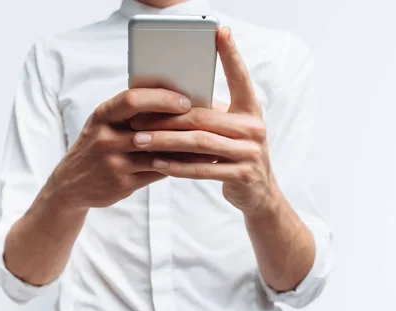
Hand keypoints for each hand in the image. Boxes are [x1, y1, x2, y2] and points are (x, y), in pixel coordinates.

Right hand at [45, 88, 193, 209]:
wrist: (72, 185)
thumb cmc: (98, 146)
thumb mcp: (105, 124)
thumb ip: (131, 113)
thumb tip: (175, 99)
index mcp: (102, 115)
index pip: (132, 99)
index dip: (161, 98)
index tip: (185, 99)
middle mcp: (105, 137)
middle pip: (148, 126)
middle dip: (180, 123)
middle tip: (207, 121)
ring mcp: (113, 162)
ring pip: (157, 152)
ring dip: (186, 148)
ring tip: (211, 143)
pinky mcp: (122, 183)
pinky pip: (157, 172)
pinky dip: (179, 166)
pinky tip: (196, 163)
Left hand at [129, 27, 280, 215]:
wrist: (258, 194)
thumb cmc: (235, 154)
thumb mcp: (229, 129)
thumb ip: (210, 114)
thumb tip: (170, 97)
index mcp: (251, 110)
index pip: (241, 78)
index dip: (231, 55)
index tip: (220, 31)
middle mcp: (254, 127)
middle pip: (203, 116)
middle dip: (166, 117)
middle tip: (137, 118)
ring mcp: (250, 152)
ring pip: (199, 142)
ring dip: (165, 141)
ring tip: (139, 140)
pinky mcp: (242, 174)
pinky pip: (202, 168)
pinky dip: (176, 165)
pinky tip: (156, 162)